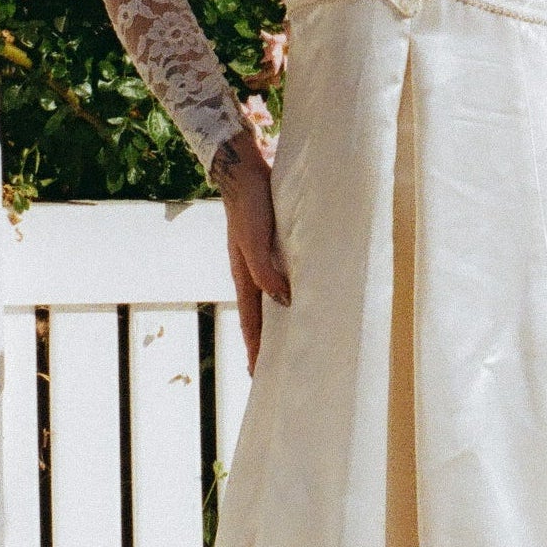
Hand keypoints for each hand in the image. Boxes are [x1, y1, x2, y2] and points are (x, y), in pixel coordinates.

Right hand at [212, 135, 289, 370]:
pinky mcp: (274, 245)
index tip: (259, 376)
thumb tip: (285, 302)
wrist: (244, 170)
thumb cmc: (249, 205)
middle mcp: (252, 272)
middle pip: (261, 316)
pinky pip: (282, 277)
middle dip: (266, 343)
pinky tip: (302, 296)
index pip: (252, 323)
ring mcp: (262, 259)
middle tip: (276, 368)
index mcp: (244, 276)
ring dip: (280, 320)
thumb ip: (266, 271)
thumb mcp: (254, 240)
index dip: (256, 349)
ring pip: (272, 299)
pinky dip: (289, 294)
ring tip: (293, 340)